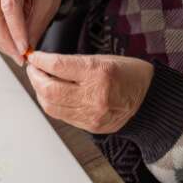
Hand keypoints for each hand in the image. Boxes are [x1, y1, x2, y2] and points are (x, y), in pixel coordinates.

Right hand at [0, 0, 62, 64]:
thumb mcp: (47, 3)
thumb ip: (35, 26)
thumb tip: (25, 51)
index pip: (10, 5)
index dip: (15, 29)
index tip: (23, 48)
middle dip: (8, 42)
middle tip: (21, 58)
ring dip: (4, 44)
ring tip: (19, 55)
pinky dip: (1, 40)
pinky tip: (12, 48)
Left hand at [25, 51, 153, 133]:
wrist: (150, 100)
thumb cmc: (129, 73)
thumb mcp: (104, 59)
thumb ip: (75, 64)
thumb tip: (46, 65)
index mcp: (98, 72)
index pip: (58, 66)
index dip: (40, 60)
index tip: (33, 55)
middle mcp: (94, 95)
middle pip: (49, 90)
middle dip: (35, 77)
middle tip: (32, 68)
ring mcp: (92, 115)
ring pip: (52, 106)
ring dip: (40, 92)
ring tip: (39, 81)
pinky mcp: (91, 127)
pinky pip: (62, 116)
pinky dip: (52, 104)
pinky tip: (51, 94)